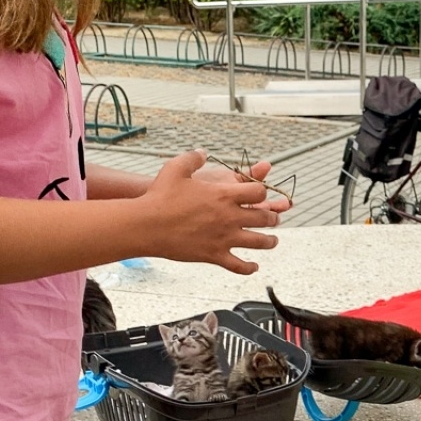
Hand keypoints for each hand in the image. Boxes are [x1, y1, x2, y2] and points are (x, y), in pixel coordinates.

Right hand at [136, 150, 278, 274]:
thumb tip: (202, 152)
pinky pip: (239, 265)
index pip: (259, 192)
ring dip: (270, 242)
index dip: (263, 191)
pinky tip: (254, 267)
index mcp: (223, 195)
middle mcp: (229, 217)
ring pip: (259, 243)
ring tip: (273, 241)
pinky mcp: (214, 256)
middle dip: (272, 217)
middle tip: (273, 218)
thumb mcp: (176, 168)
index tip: (260, 193)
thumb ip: (193, 158)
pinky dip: (249, 268)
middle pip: (264, 218)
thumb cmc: (159, 196)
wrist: (146, 225)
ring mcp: (224, 238)